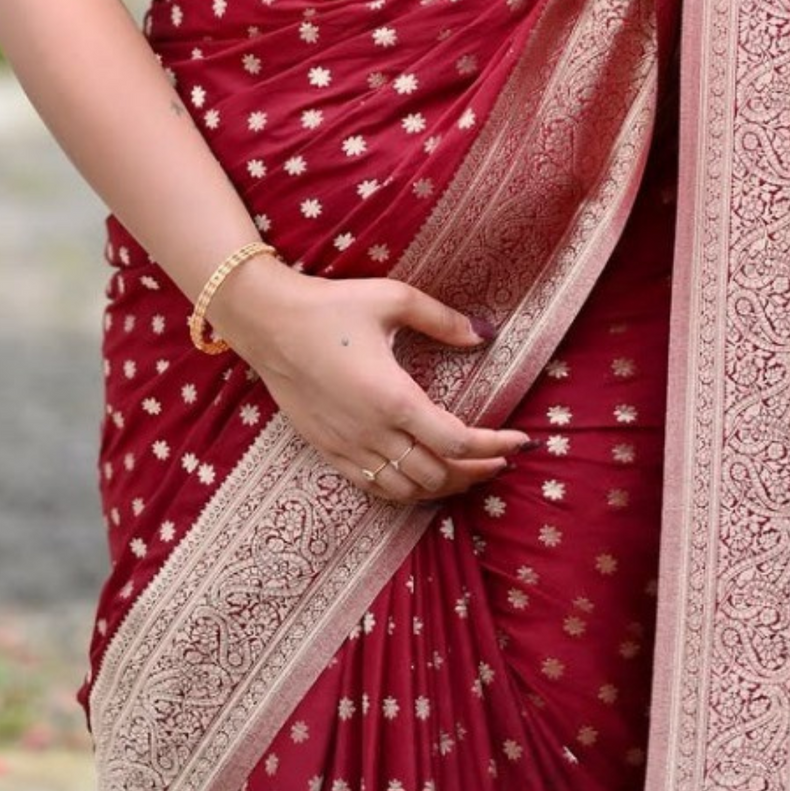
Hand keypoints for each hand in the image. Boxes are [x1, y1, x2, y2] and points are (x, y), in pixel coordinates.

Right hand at [212, 254, 527, 502]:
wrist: (269, 324)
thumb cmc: (332, 306)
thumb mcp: (392, 299)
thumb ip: (442, 319)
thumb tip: (485, 335)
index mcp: (394, 397)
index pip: (457, 441)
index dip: (495, 446)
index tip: (521, 441)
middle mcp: (373, 432)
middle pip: (439, 475)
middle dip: (477, 470)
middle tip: (500, 456)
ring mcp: (349, 448)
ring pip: (409, 491)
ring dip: (444, 485)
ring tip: (468, 468)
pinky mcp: (330, 453)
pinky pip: (377, 489)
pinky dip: (408, 491)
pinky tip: (422, 474)